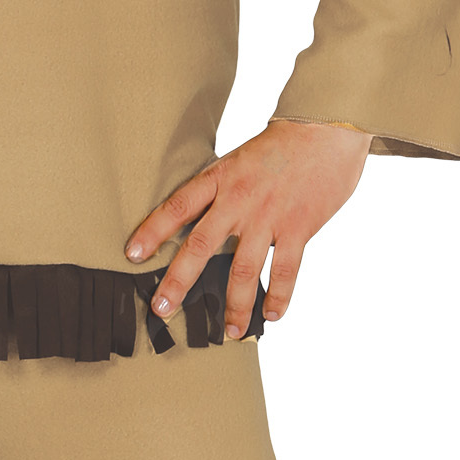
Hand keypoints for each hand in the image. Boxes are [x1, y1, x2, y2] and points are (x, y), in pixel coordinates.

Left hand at [126, 118, 371, 336]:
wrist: (327, 127)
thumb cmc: (283, 143)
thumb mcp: (240, 159)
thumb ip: (223, 190)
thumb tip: (204, 219)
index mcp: (220, 178)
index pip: (178, 207)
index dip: (153, 231)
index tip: (132, 255)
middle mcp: (239, 200)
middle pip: (201, 246)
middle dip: (178, 281)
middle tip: (162, 309)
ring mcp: (269, 217)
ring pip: (243, 270)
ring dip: (235, 306)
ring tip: (229, 332)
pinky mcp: (299, 228)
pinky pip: (285, 271)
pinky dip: (278, 296)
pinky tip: (272, 315)